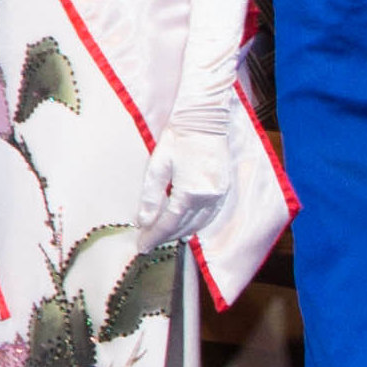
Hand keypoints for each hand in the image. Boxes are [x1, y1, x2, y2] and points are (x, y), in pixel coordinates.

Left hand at [136, 110, 232, 253]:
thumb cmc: (177, 139)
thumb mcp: (158, 166)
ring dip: (182, 233)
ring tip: (164, 238)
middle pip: (185, 226)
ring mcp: (220, 194)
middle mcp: (208, 197)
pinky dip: (198, 224)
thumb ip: (152, 196)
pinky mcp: (224, 188)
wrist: (204, 119)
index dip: (155, 236)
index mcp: (190, 192)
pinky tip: (188, 228)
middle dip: (166, 237)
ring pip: (200, 224)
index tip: (142, 246)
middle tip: (148, 243)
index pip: (170, 224)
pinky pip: (211, 215)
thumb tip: (143, 221)